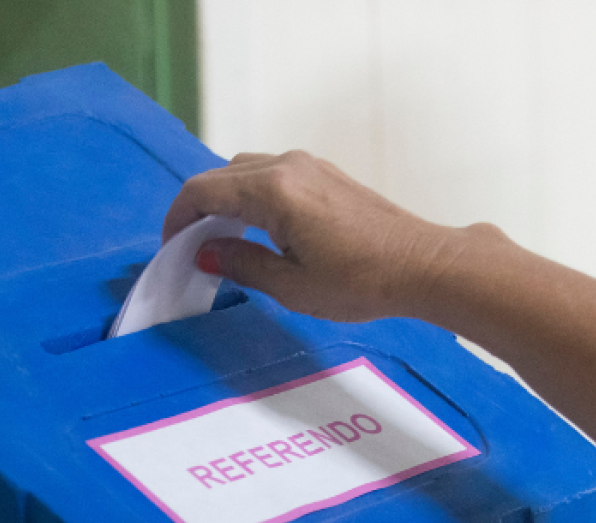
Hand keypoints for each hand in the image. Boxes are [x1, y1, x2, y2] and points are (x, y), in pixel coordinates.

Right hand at [164, 151, 498, 321]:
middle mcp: (286, 165)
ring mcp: (309, 164)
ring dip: (224, 200)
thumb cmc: (357, 282)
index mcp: (272, 191)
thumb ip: (240, 263)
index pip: (201, 191)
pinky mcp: (325, 173)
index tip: (172, 251)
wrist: (422, 265)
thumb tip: (204, 252)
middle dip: (197, 209)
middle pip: (220, 175)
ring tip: (221, 240)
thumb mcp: (290, 285)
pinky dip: (250, 195)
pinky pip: (270, 173)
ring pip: (245, 171)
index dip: (177, 219)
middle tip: (192, 249)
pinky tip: (257, 229)